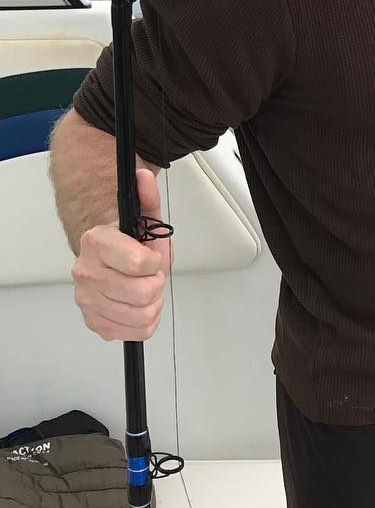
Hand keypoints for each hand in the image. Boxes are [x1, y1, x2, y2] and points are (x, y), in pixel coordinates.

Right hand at [71, 168, 171, 341]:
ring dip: (152, 302)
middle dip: (156, 282)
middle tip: (150, 274)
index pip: (141, 263)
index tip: (151, 256)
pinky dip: (144, 321)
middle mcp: (86, 272)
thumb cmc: (126, 239)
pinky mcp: (94, 321)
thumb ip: (147, 195)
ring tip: (144, 287)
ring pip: (142, 315)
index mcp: (97, 242)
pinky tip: (137, 304)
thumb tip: (143, 176)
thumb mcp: (143, 215)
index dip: (155, 261)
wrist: (104, 258)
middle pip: (144, 293)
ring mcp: (87, 300)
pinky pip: (134, 332)